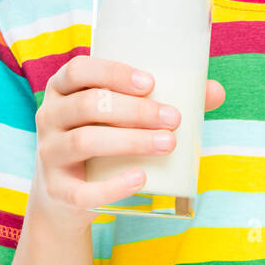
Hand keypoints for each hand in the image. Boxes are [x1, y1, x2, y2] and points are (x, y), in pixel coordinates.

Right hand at [31, 55, 225, 228]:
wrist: (65, 195)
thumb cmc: (103, 139)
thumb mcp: (121, 117)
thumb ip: (163, 101)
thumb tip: (215, 92)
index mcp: (63, 90)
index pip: (79, 70)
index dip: (113, 72)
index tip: (150, 83)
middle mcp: (50, 117)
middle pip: (89, 105)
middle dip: (136, 111)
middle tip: (173, 118)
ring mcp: (49, 154)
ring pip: (85, 141)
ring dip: (131, 141)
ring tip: (168, 143)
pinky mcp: (57, 191)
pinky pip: (82, 190)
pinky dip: (113, 186)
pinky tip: (141, 179)